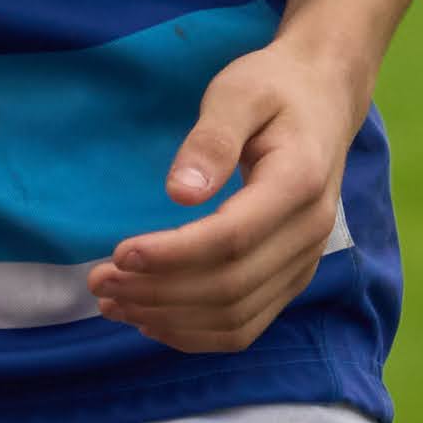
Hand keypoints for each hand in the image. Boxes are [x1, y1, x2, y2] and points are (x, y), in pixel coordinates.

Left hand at [93, 34, 366, 354]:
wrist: (324, 100)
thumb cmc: (274, 88)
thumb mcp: (239, 92)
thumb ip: (211, 139)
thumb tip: (179, 193)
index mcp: (298, 184)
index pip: (231, 239)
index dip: (172, 255)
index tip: (119, 253)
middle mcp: (310, 233)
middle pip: (230, 287)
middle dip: (157, 292)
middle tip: (98, 282)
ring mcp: (305, 262)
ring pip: (235, 318)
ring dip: (169, 319)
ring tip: (113, 302)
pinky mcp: (292, 278)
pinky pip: (245, 326)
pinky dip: (195, 334)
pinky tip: (150, 320)